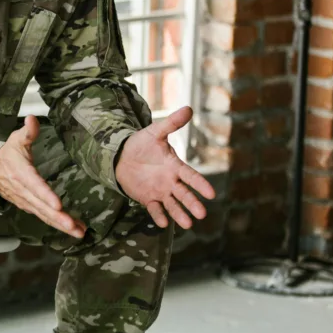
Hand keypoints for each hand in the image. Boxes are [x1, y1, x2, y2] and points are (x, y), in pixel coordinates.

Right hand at [0, 115, 86, 237]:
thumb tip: (32, 118)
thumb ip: (27, 131)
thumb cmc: (7, 154)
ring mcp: (25, 201)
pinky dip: (57, 224)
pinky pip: (43, 217)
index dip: (45, 195)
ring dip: (60, 225)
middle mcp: (22, 190)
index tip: (58, 205)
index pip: (34, 185)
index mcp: (20, 173)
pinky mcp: (28, 206)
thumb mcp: (15, 139)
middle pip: (41, 206)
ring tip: (79, 232)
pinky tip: (73, 228)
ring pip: (43, 215)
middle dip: (58, 218)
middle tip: (74, 227)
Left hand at [115, 106, 216, 229]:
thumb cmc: (141, 143)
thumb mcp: (154, 132)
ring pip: (172, 204)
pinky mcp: (147, 198)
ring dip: (179, 213)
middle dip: (192, 203)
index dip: (200, 184)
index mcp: (174, 166)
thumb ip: (171, 124)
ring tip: (188, 224)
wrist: (121, 155)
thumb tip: (188, 108)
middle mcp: (170, 181)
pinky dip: (158, 215)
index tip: (211, 193)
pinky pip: (154, 208)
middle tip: (202, 214)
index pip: (190, 176)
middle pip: (184, 194)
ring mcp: (160, 191)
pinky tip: (162, 223)